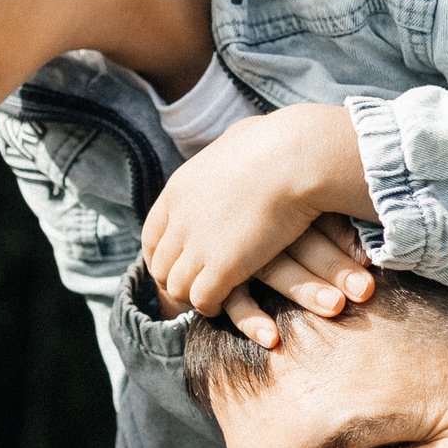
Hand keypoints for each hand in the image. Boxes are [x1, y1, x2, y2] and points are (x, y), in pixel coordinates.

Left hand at [141, 103, 375, 338]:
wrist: (295, 157)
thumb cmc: (279, 144)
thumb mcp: (237, 141)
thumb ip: (228, 155)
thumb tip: (238, 144)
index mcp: (178, 191)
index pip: (152, 236)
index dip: (162, 255)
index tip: (178, 264)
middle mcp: (180, 219)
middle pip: (160, 265)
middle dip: (175, 280)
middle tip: (196, 288)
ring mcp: (198, 245)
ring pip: (177, 287)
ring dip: (192, 296)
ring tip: (211, 299)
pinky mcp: (222, 267)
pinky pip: (203, 300)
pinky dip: (211, 306)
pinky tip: (224, 304)